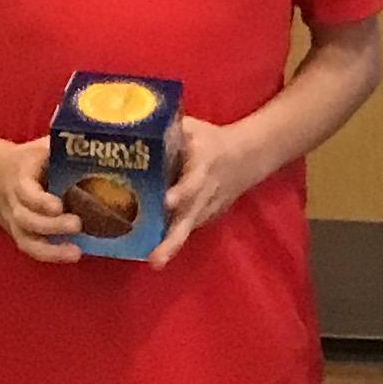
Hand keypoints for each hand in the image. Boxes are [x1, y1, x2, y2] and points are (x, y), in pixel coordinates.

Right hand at [0, 138, 83, 265]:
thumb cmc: (28, 160)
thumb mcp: (40, 147)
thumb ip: (61, 143)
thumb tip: (90, 131)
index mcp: (19, 178)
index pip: (25, 192)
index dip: (40, 201)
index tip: (59, 205)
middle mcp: (14, 203)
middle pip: (27, 219)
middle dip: (51, 225)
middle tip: (78, 224)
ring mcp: (15, 221)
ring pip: (26, 240)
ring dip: (50, 249)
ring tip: (76, 252)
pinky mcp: (18, 233)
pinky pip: (30, 248)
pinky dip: (49, 255)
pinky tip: (71, 256)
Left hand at [150, 115, 263, 267]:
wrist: (248, 157)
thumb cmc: (212, 141)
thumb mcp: (194, 128)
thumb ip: (169, 128)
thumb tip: (133, 121)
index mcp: (204, 166)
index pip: (193, 182)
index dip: (181, 192)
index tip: (166, 202)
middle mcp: (206, 191)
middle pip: (189, 218)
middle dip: (173, 239)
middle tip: (156, 258)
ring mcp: (208, 208)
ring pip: (188, 229)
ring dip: (172, 246)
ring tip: (155, 262)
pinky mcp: (206, 217)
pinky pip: (188, 228)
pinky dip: (172, 240)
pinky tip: (154, 251)